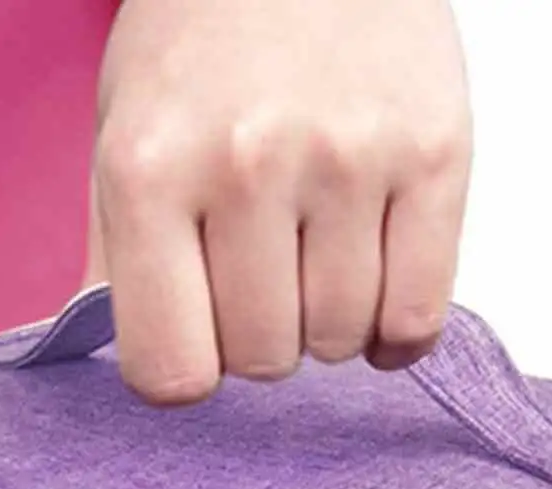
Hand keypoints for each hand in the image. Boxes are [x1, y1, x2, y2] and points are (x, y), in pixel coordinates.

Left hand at [86, 0, 471, 403]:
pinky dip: (397, 330)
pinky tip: (375, 286)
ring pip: (340, 341)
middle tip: (262, 270)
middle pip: (263, 360)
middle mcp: (246, 164)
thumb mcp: (123, 139)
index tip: (197, 332)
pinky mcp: (435, 152)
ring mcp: (348, 157)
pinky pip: (417, 314)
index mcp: (149, 170)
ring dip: (329, 323)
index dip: (186, 369)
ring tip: (316, 255)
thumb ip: (116, 265)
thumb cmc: (203, 46)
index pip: (170, 373)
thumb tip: (141, 380)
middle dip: (261, 336)